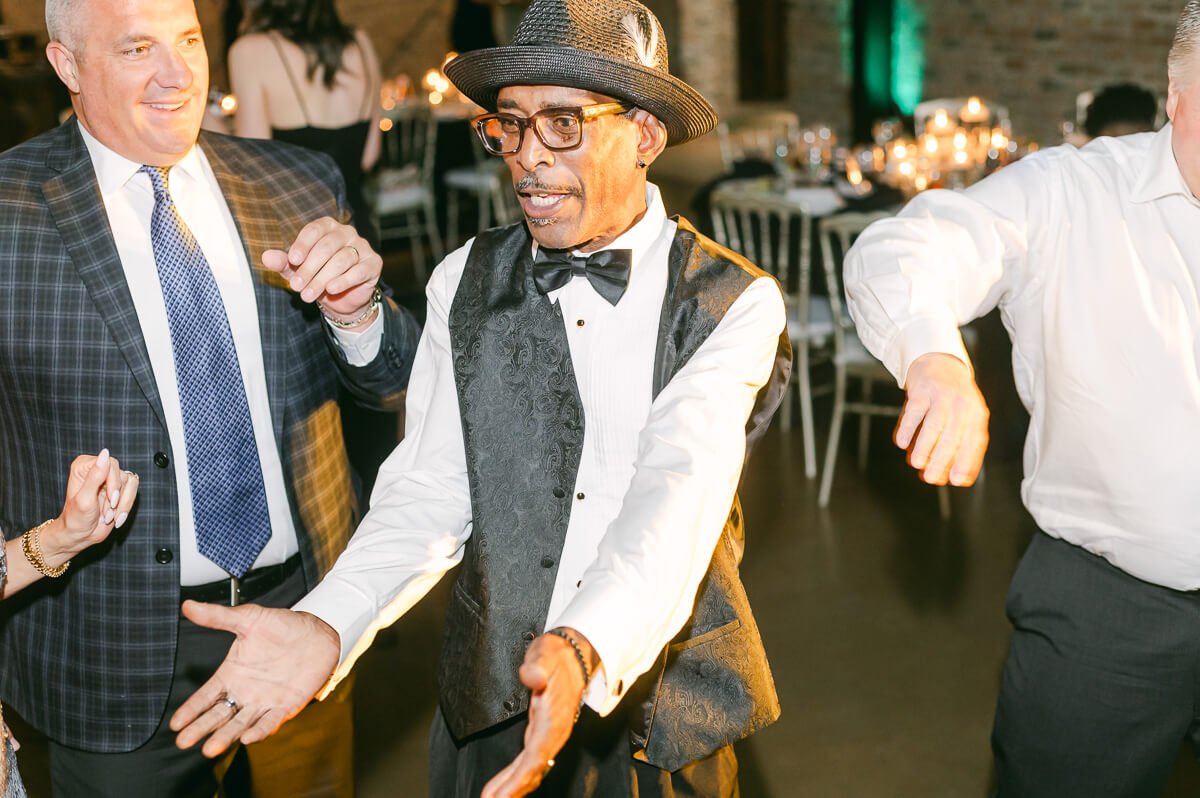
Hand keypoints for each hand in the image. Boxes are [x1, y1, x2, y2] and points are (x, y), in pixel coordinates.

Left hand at [40, 449, 138, 565]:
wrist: (81, 535)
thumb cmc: (76, 518)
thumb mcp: (85, 497)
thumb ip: (96, 475)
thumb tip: (105, 453)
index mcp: (85, 466)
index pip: (111, 464)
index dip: (114, 483)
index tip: (111, 500)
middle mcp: (98, 469)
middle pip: (122, 475)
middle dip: (117, 498)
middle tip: (106, 513)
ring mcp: (109, 479)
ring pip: (130, 484)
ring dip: (121, 505)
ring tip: (108, 516)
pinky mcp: (119, 489)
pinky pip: (134, 492)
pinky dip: (126, 507)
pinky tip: (116, 517)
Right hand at [170, 602, 339, 757]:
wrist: (316, 631)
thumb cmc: (281, 626)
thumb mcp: (247, 619)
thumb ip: (218, 617)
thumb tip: (188, 606)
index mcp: (231, 675)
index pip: (205, 696)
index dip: (190, 709)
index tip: (175, 723)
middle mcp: (244, 692)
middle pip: (218, 715)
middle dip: (200, 728)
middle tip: (184, 741)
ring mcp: (264, 701)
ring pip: (240, 723)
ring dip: (225, 735)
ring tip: (209, 748)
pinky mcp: (285, 706)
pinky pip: (270, 722)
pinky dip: (259, 730)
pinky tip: (248, 738)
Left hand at [262, 217, 380, 320]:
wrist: (343, 299)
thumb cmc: (319, 278)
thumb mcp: (298, 271)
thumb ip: (284, 263)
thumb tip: (266, 257)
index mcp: (327, 227)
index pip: (314, 230)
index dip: (302, 244)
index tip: (292, 261)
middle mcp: (347, 233)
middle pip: (327, 246)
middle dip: (309, 268)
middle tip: (296, 286)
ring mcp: (362, 247)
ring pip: (342, 259)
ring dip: (322, 279)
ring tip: (308, 295)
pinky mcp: (373, 264)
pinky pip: (358, 271)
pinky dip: (343, 281)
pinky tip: (331, 289)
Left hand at [482, 631, 593, 797]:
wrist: (574, 654)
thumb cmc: (557, 656)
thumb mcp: (545, 655)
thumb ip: (537, 667)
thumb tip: (532, 676)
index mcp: (554, 718)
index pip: (536, 756)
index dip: (518, 778)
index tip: (501, 795)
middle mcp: (554, 732)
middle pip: (534, 769)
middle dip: (513, 789)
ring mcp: (550, 735)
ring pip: (532, 769)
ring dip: (513, 786)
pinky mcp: (544, 734)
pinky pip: (530, 761)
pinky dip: (517, 776)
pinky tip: (504, 784)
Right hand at [896, 353, 989, 485]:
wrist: (940, 363)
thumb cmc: (953, 398)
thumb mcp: (966, 417)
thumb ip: (961, 444)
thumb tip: (952, 477)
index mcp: (977, 414)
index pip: (974, 442)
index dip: (966, 462)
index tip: (957, 481)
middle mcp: (963, 404)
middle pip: (953, 436)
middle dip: (942, 460)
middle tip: (931, 478)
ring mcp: (942, 396)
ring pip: (934, 425)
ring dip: (925, 447)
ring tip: (917, 464)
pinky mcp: (922, 389)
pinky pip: (914, 411)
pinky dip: (907, 428)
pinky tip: (901, 442)